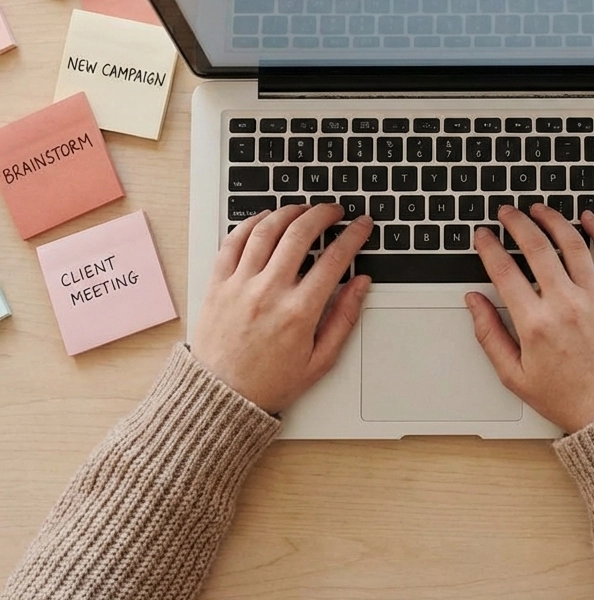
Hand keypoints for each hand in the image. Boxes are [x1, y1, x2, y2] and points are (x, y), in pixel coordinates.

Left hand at [191, 205, 372, 413]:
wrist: (219, 399)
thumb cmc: (269, 383)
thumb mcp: (320, 361)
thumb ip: (344, 318)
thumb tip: (361, 284)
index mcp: (299, 313)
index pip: (334, 259)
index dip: (353, 235)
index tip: (362, 225)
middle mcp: (269, 293)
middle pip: (300, 234)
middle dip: (323, 214)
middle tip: (334, 210)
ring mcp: (240, 286)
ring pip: (266, 231)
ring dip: (289, 212)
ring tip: (302, 209)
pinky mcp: (218, 284)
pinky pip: (233, 242)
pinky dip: (251, 223)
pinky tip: (265, 219)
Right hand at [466, 204, 593, 434]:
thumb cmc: (565, 397)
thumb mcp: (514, 375)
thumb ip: (489, 334)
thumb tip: (473, 301)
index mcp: (536, 324)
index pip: (504, 271)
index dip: (488, 247)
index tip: (482, 235)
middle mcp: (566, 304)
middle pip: (536, 247)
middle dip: (516, 222)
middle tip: (506, 212)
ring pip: (572, 243)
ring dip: (553, 220)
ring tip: (539, 209)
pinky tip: (589, 219)